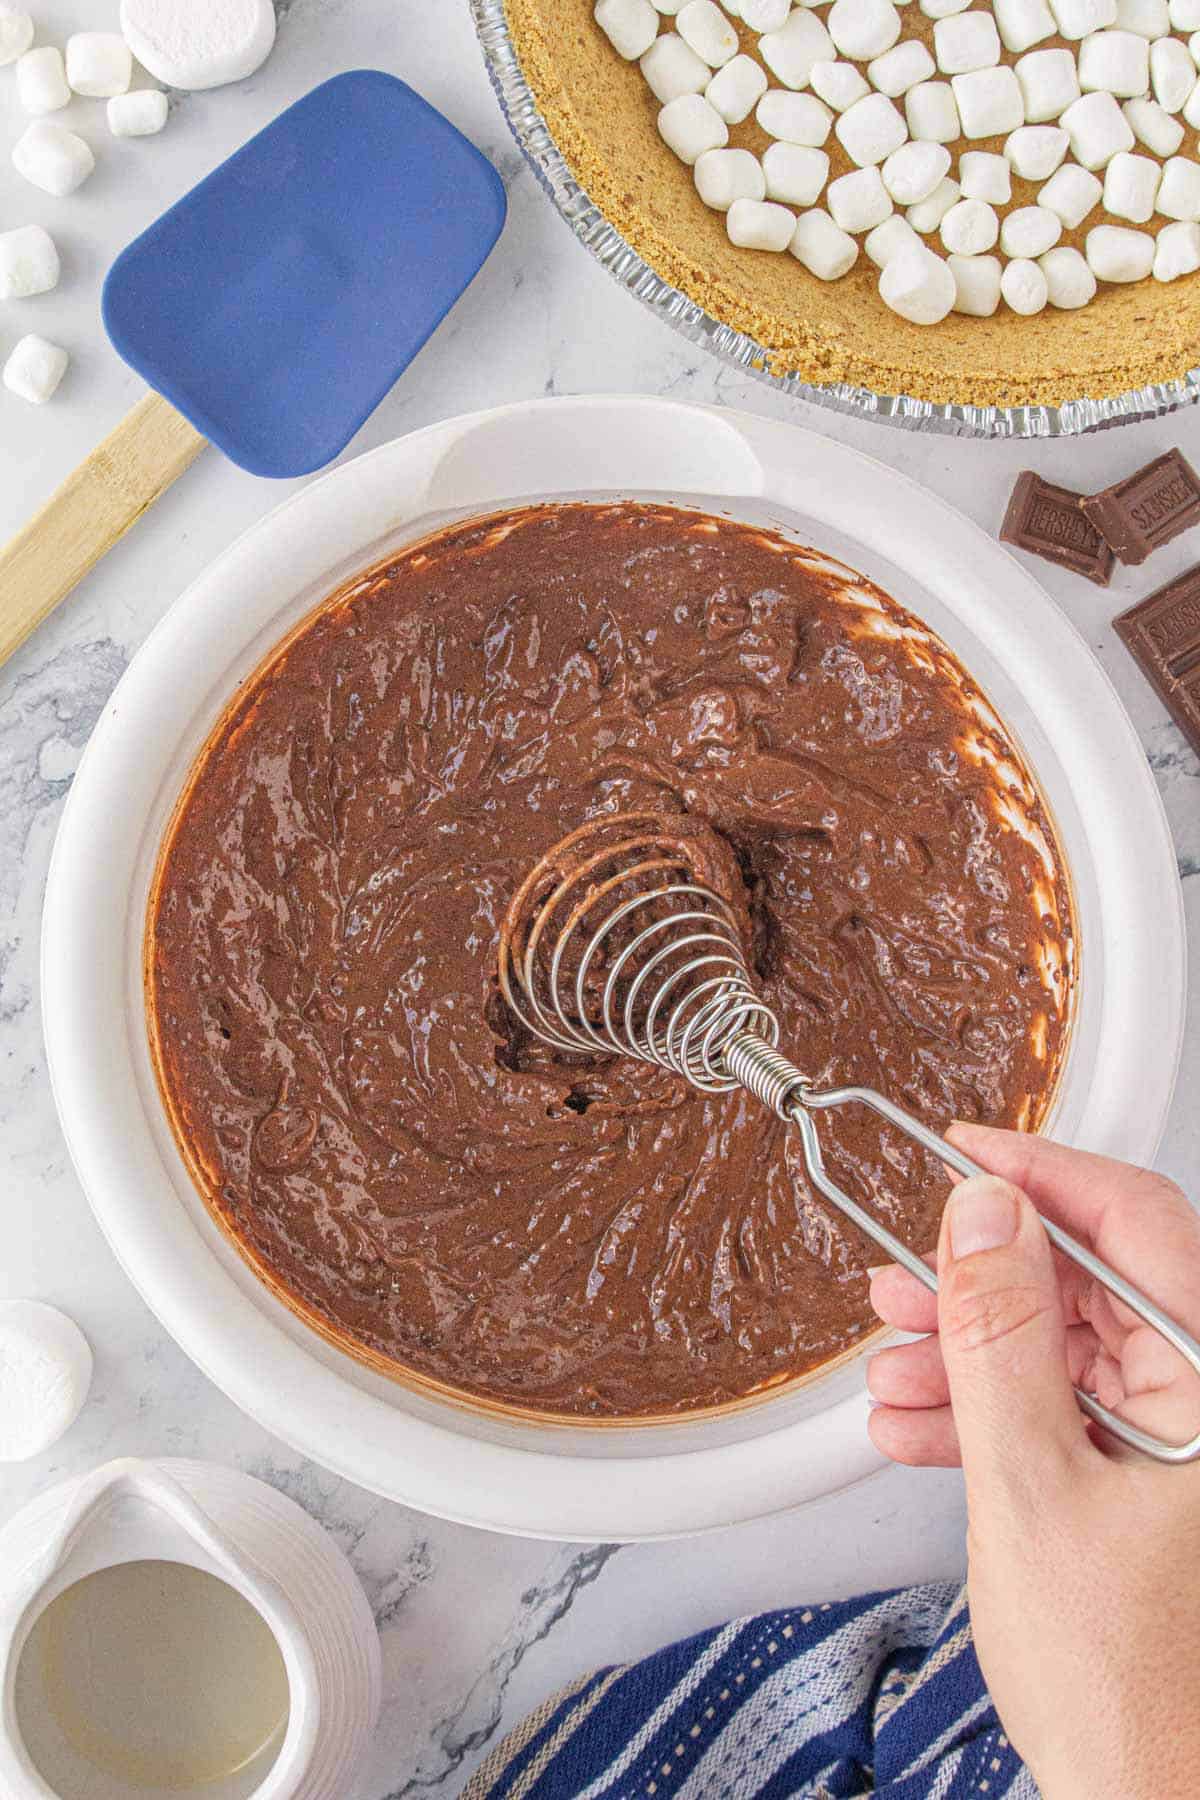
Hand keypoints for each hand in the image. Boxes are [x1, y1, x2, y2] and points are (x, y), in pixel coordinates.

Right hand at [866, 1123, 1199, 1799]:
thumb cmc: (1137, 1697)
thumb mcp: (1034, 1489)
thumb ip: (1003, 1336)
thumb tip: (983, 1216)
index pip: (1137, 1221)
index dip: (1040, 1171)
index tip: (964, 1149)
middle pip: (1093, 1285)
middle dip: (982, 1278)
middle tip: (905, 1276)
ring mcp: (1184, 1446)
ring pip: (1067, 1349)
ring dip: (970, 1351)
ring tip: (894, 1364)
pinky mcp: (1150, 1486)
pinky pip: (1065, 1412)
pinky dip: (987, 1411)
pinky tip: (921, 1424)